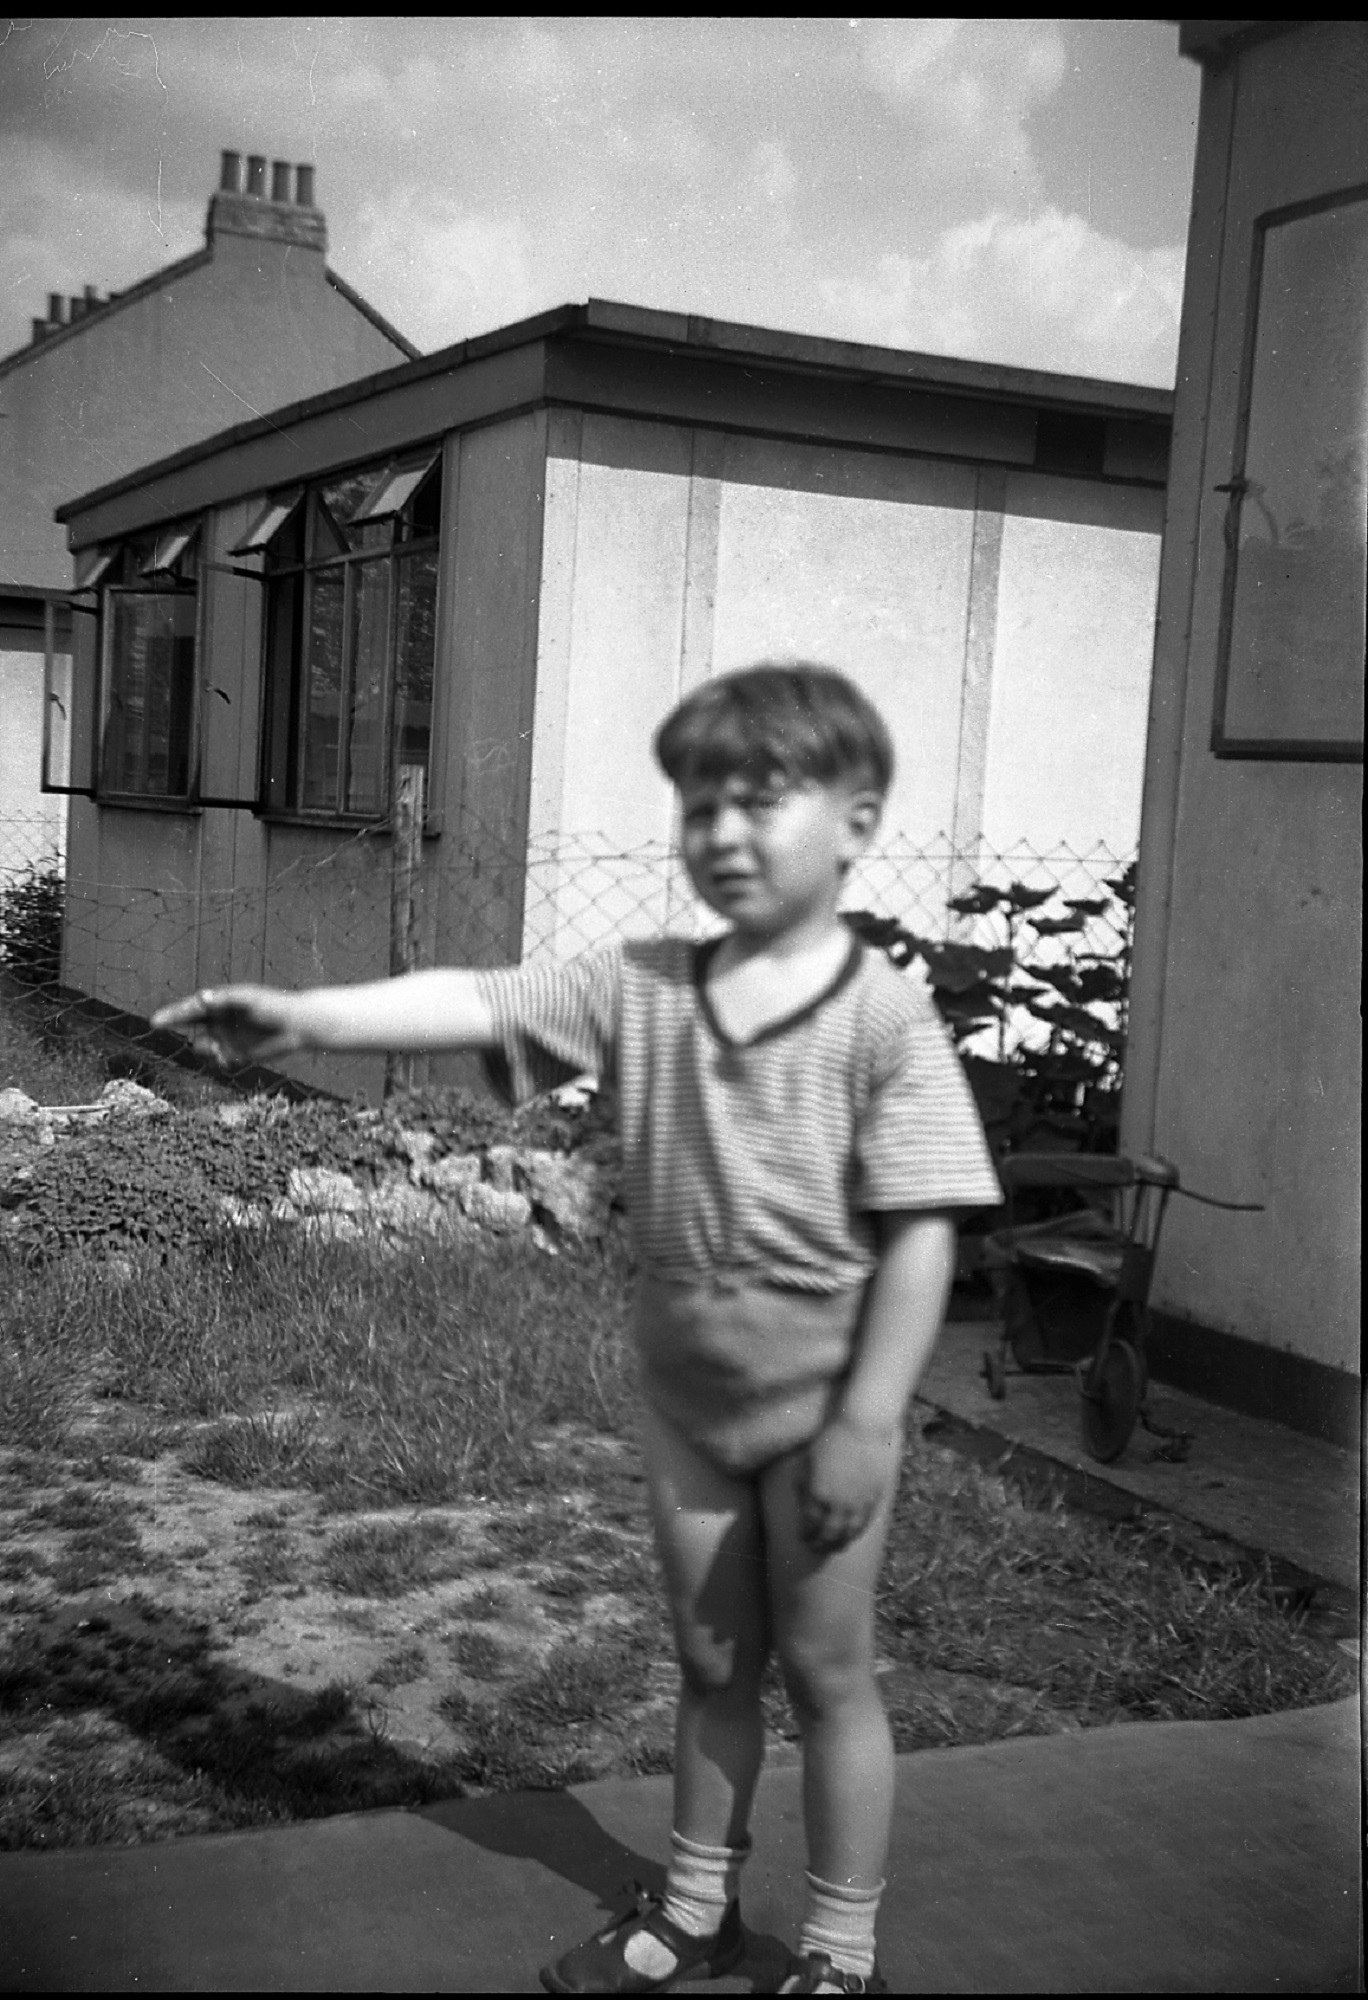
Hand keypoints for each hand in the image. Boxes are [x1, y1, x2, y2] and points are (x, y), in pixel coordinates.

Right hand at [151, 985, 304, 1067]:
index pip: (190, 1008)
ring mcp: (227, 1037)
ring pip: (203, 1047)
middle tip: (175, 1032)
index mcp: (220, 1003)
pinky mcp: (238, 1054)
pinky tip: (230, 1059)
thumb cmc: (273, 1005)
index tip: (156, 1021)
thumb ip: (224, 999)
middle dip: (182, 1031)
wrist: (297, 1025)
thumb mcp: (248, 999)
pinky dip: (219, 1061)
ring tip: (219, 1049)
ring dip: (206, 1049)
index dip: (172, 1015)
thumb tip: (201, 997)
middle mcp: (220, 1020)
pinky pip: (219, 1060)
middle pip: (191, 1027)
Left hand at [797, 1414, 900, 1553]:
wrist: (864, 1427)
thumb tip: (800, 1500)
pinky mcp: (875, 1498)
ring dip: (840, 1544)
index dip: (806, 1535)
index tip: (802, 1538)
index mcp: (818, 1494)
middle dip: (820, 1545)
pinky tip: (852, 1536)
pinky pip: (865, 1523)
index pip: (810, 1525)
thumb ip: (802, 1484)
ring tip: (833, 1548)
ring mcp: (858, 1503)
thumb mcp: (807, 1460)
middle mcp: (838, 1504)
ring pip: (849, 1534)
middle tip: (815, 1548)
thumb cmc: (831, 1438)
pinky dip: (857, 1533)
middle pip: (829, 1535)